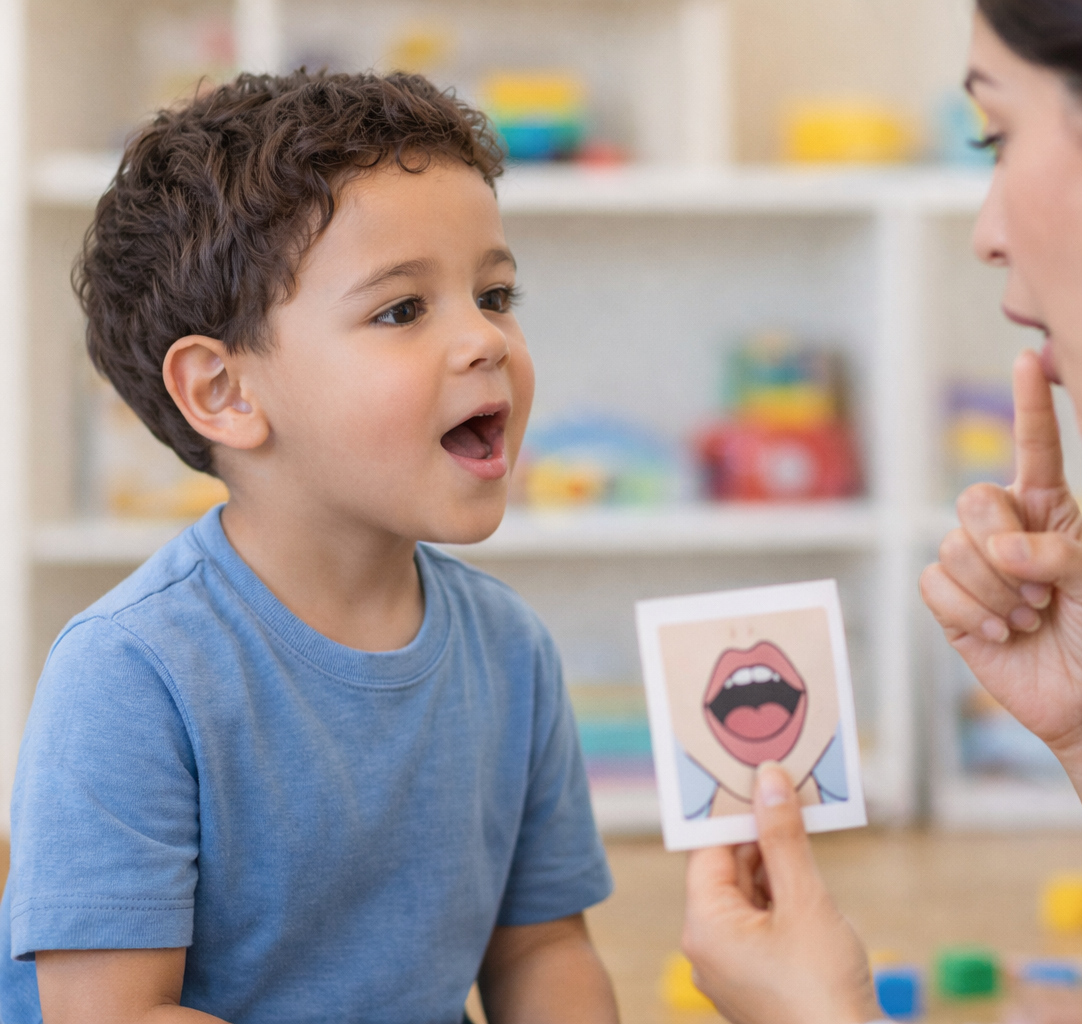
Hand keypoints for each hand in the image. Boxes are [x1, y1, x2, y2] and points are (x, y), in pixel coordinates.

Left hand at [681, 762, 877, 1023]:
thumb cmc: (824, 989)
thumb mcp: (806, 902)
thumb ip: (784, 839)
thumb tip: (768, 782)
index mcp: (704, 928)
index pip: (708, 852)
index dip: (730, 813)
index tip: (751, 778)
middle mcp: (708, 947)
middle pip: (728, 871)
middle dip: (757, 834)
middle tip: (782, 790)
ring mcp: (732, 966)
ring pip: (748, 895)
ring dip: (773, 862)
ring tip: (800, 820)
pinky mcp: (757, 978)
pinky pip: (761, 922)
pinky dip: (781, 895)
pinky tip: (805, 869)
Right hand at [920, 349, 1081, 771]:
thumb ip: (1055, 551)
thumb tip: (997, 549)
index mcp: (1050, 513)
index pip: (1034, 450)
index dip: (1029, 408)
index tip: (1029, 360)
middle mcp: (1007, 532)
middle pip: (974, 500)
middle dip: (1003, 546)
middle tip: (1041, 590)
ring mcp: (974, 567)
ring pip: (953, 547)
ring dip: (996, 592)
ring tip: (1028, 618)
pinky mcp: (949, 603)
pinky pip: (935, 585)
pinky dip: (969, 611)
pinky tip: (1000, 631)